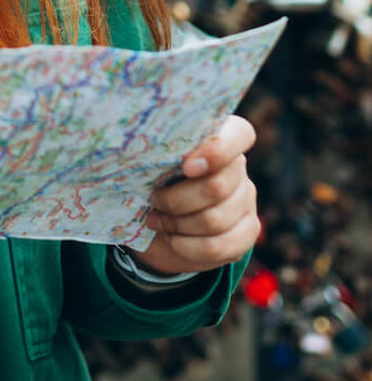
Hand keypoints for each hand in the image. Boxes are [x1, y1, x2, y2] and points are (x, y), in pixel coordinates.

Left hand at [132, 115, 257, 276]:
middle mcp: (238, 169)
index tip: (186, 166)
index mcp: (219, 140)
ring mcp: (246, 202)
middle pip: (217, 186)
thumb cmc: (151, 183)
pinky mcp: (246, 233)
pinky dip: (186, 246)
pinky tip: (171, 239)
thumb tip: (134, 150)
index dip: (218, 150)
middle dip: (176, 200)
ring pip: (214, 219)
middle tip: (153, 200)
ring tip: (156, 220)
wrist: (161, 227)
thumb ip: (156, 155)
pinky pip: (217, 246)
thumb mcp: (150, 165)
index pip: (240, 134)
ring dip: (177, 224)